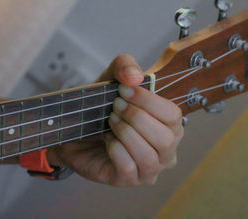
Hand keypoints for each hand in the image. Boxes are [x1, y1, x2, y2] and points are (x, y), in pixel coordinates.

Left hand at [47, 54, 183, 186]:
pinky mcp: (129, 180)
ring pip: (149, 156)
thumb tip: (135, 76)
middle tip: (114, 107)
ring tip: (110, 122)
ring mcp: (149, 169)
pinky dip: (115, 150)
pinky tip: (107, 141)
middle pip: (165, 138)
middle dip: (135, 118)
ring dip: (126, 133)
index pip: (173, 115)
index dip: (148, 101)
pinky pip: (129, 168)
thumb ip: (125, 66)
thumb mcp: (111, 79)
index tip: (124, 90)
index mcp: (169, 126)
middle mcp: (166, 151)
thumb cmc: (101, 108)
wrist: (74, 132)